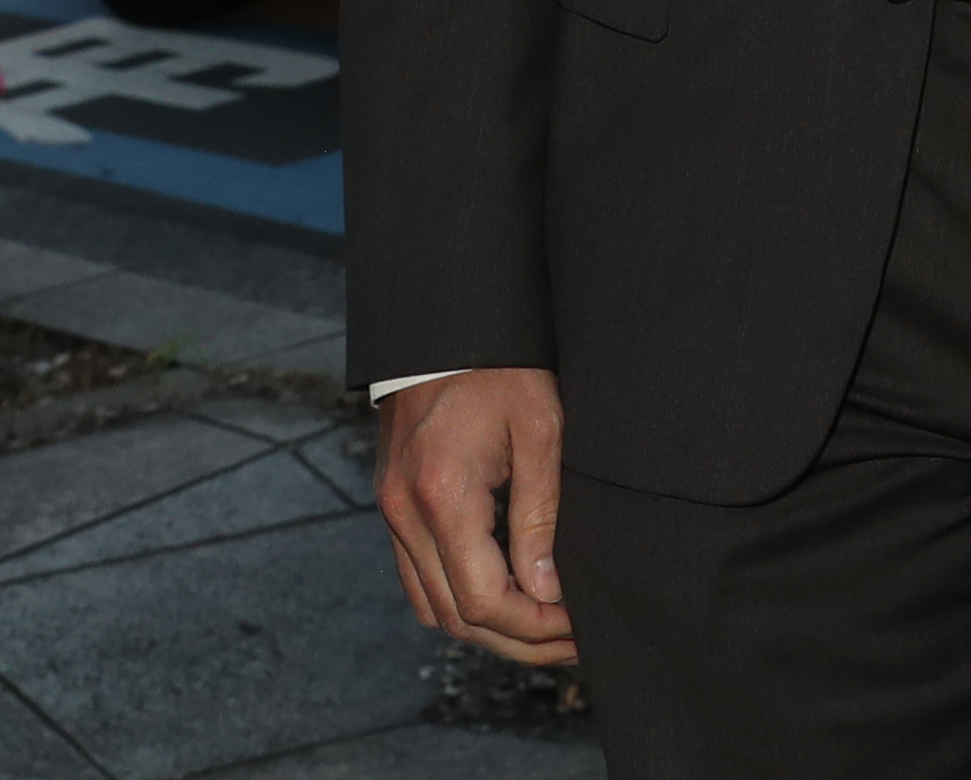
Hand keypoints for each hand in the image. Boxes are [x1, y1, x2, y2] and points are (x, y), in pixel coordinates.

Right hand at [376, 368, 577, 663]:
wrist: (446, 329)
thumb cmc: (502, 370)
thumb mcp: (540, 432)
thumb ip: (541, 515)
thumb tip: (546, 590)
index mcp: (442, 496)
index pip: (482, 599)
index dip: (533, 626)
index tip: (578, 626)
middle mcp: (404, 514)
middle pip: (455, 616)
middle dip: (518, 640)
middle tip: (573, 641)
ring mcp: (392, 514)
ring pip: (433, 607)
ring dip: (488, 628)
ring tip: (546, 628)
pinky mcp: (393, 509)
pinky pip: (420, 580)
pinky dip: (460, 600)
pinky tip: (508, 595)